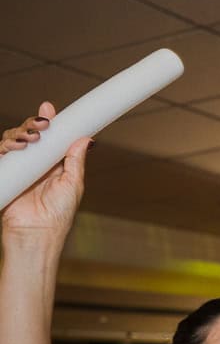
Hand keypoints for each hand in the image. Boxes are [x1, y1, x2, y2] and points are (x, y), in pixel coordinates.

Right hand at [1, 102, 87, 241]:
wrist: (36, 234)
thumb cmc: (58, 215)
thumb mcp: (72, 185)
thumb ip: (75, 161)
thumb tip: (86, 139)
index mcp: (53, 165)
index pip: (49, 138)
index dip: (48, 123)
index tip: (49, 109)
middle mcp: (35, 165)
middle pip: (28, 135)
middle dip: (32, 125)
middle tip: (42, 124)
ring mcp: (18, 168)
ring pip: (12, 141)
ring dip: (19, 134)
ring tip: (31, 139)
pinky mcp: (4, 174)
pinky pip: (0, 154)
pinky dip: (5, 146)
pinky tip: (15, 147)